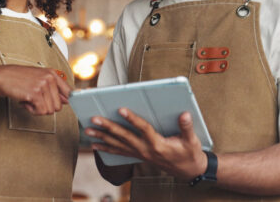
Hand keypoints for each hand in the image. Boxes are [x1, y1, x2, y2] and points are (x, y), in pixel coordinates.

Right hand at [0, 65, 71, 114]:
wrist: (0, 77)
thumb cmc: (18, 79)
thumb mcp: (38, 79)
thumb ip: (53, 89)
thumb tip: (67, 101)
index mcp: (52, 73)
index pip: (69, 92)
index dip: (65, 101)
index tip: (63, 104)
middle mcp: (50, 78)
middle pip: (59, 106)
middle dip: (46, 106)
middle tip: (35, 99)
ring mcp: (43, 85)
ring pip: (50, 110)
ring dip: (38, 109)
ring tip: (29, 99)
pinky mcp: (35, 93)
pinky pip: (41, 111)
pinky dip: (32, 111)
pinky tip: (25, 102)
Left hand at [86, 108, 207, 180]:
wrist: (188, 170)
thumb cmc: (189, 153)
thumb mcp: (191, 141)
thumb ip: (187, 127)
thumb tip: (185, 113)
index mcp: (158, 144)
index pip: (143, 129)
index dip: (132, 119)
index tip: (121, 109)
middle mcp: (146, 150)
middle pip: (124, 137)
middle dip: (108, 127)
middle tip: (94, 119)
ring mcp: (140, 154)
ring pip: (118, 145)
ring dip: (102, 137)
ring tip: (88, 130)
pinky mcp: (138, 156)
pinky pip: (119, 152)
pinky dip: (106, 148)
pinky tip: (95, 145)